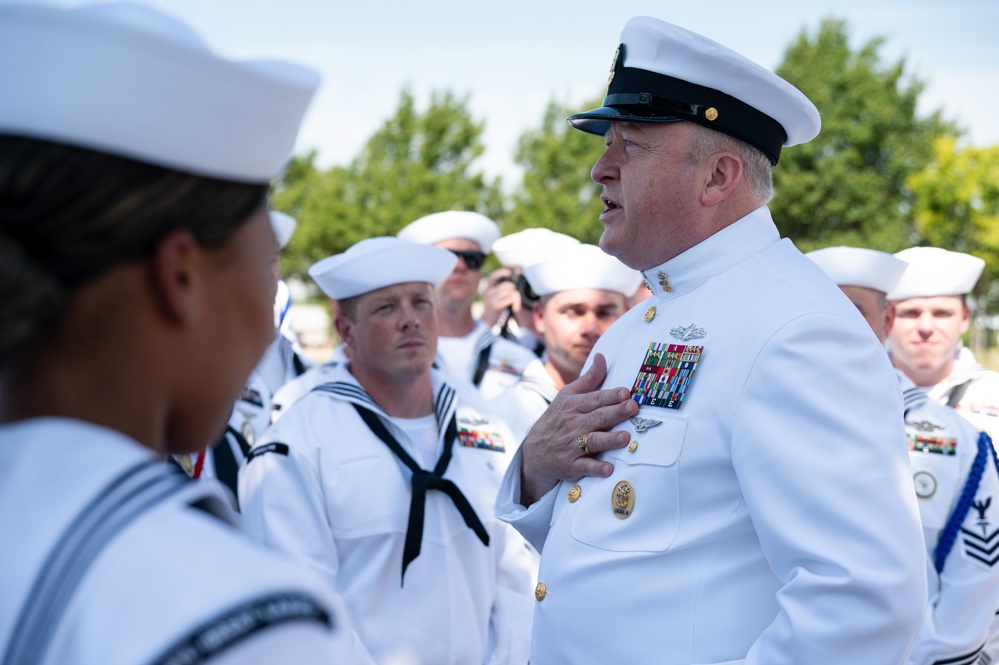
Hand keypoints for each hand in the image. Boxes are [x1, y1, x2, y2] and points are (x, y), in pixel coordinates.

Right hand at [480, 268, 517, 325]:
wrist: (490, 322)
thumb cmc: (497, 307)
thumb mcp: (497, 296)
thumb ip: (504, 287)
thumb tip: (516, 271)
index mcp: (488, 289)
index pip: (492, 277)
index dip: (501, 273)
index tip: (509, 272)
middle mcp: (488, 293)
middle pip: (506, 285)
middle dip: (513, 288)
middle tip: (515, 294)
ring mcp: (491, 300)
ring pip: (509, 292)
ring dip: (516, 296)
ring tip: (516, 302)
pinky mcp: (496, 306)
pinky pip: (509, 299)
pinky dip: (515, 303)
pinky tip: (515, 307)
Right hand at [520, 353, 636, 504]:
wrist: (534, 452)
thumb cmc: (557, 420)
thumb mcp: (567, 396)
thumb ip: (589, 379)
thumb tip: (602, 357)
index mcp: (573, 406)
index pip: (595, 399)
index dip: (611, 396)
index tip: (626, 393)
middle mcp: (573, 425)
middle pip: (598, 418)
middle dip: (615, 412)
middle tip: (633, 408)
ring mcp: (572, 446)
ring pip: (593, 441)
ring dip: (609, 440)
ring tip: (625, 437)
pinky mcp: (571, 465)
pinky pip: (585, 467)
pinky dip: (596, 468)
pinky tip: (608, 469)